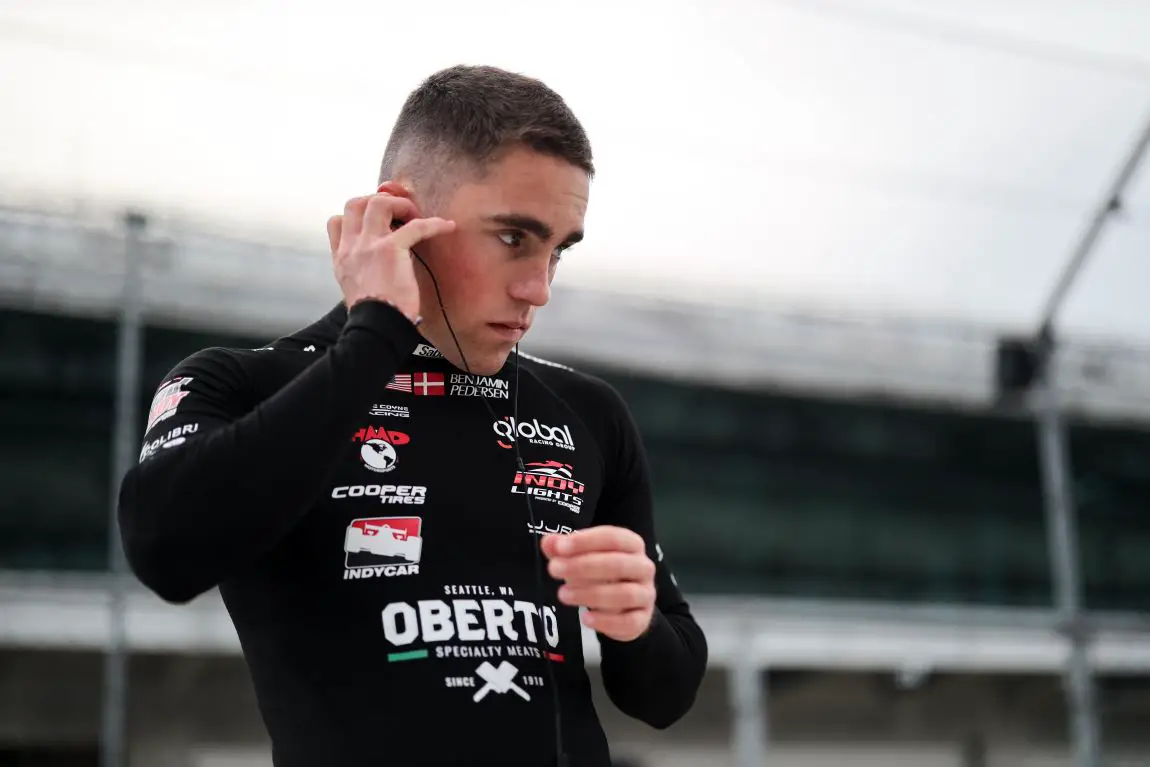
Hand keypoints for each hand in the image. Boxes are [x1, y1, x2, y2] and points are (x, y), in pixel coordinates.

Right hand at [326, 192, 455, 321]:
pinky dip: (434, 224)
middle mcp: (351, 247)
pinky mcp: (391, 249)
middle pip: (356, 204)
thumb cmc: (373, 316)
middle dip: (377, 200)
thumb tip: (378, 267)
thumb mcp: (355, 290)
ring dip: (400, 204)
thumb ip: (361, 271)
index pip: (336, 221)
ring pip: (378, 203)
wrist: (376, 327)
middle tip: (398, 212)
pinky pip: (415, 226)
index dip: (356, 215)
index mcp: (342, 258)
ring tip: (415, 215)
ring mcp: (369, 245)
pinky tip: (447, 227)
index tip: (375, 221)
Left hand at [541, 526, 655, 642]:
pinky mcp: (643, 619)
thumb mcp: (581, 557)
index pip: (612, 537)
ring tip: (563, 594)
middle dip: (583, 566)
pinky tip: (585, 619)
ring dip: (590, 594)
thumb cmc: (601, 573)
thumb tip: (549, 543)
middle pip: (618, 564)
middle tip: (554, 570)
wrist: (624, 606)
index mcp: (632, 544)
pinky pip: (629, 621)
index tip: (560, 548)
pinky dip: (606, 621)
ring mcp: (646, 594)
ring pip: (624, 594)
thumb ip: (563, 548)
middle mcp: (644, 567)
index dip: (586, 541)